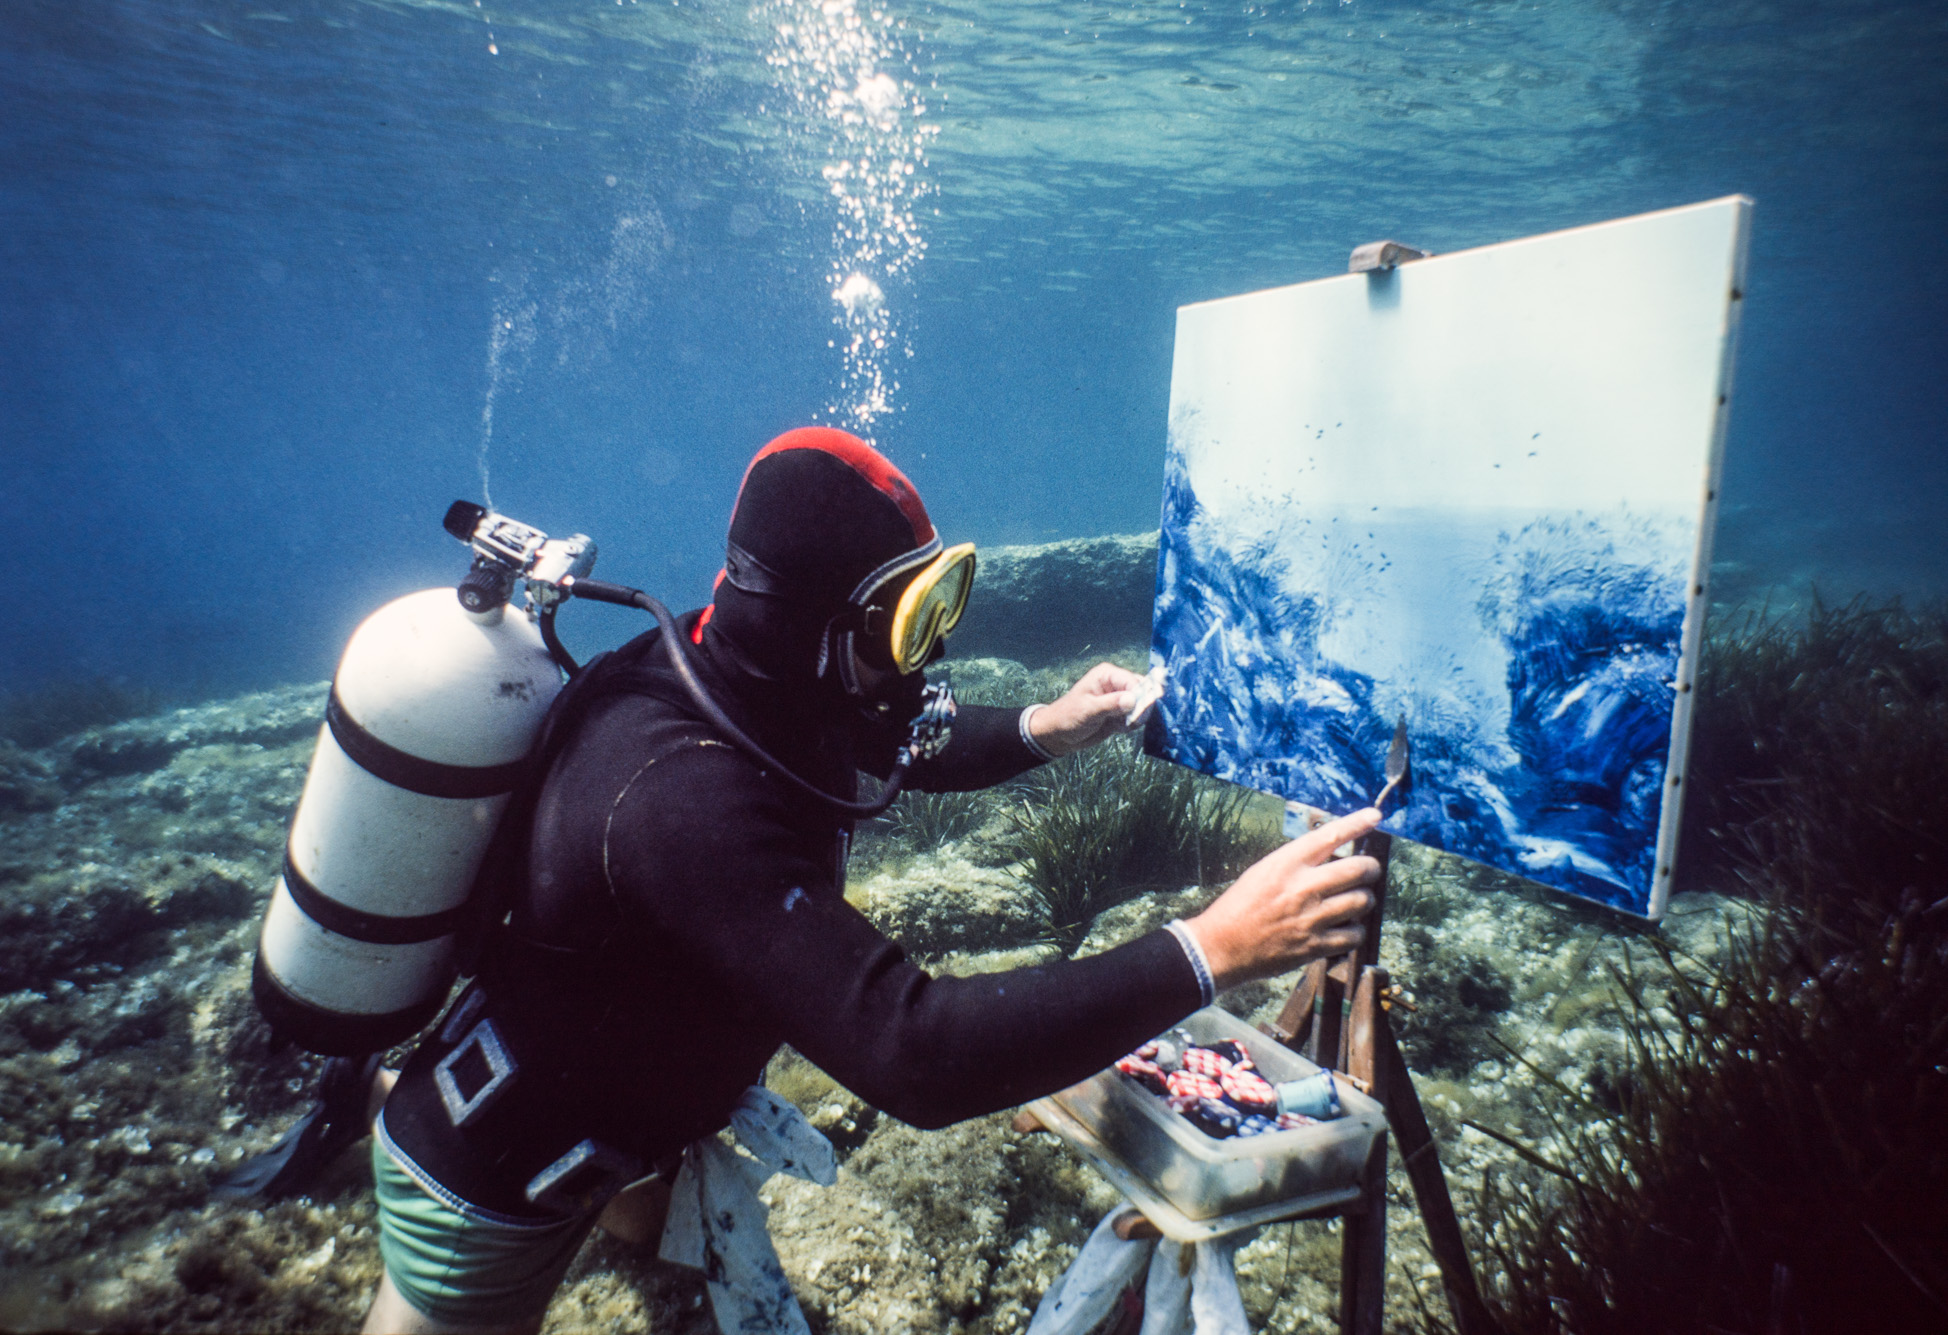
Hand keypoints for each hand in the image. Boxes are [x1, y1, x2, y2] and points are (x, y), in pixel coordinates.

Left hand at [1027, 662, 1146, 756]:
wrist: (1060, 734)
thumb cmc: (1068, 717)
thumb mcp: (1088, 710)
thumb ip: (1111, 704)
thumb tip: (1133, 699)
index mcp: (1107, 675)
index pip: (1133, 681)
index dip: (1141, 696)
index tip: (1140, 713)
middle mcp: (1116, 683)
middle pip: (1142, 691)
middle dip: (1141, 707)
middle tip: (1133, 722)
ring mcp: (1120, 698)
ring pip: (1142, 705)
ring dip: (1136, 718)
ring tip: (1121, 726)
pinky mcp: (1121, 712)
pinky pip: (1136, 717)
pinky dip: (1131, 725)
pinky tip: (1118, 729)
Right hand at [1182, 808, 1381, 989]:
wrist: (1222, 945)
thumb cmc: (1241, 906)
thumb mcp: (1264, 871)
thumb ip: (1297, 863)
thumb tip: (1333, 856)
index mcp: (1286, 864)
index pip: (1329, 835)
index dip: (1356, 823)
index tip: (1375, 816)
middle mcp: (1302, 887)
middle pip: (1358, 869)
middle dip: (1371, 868)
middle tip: (1369, 870)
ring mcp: (1311, 918)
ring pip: (1362, 901)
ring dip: (1365, 899)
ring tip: (1357, 900)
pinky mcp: (1315, 946)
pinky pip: (1354, 935)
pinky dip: (1355, 930)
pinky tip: (1346, 928)